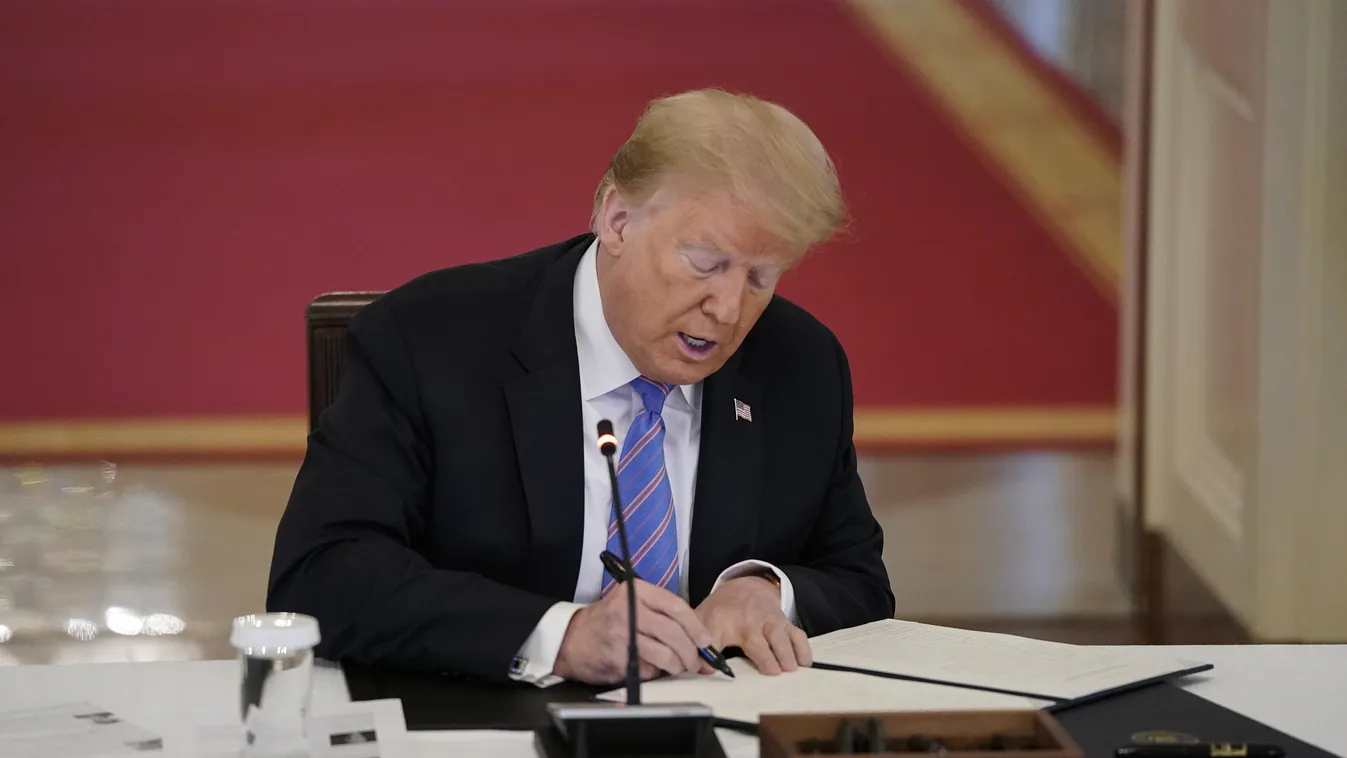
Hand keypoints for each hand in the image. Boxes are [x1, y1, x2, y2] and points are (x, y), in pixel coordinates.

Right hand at [553, 579, 715, 684]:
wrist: (570, 639)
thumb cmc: (608, 621)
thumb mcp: (632, 605)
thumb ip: (662, 616)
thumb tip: (698, 640)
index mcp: (636, 591)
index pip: (675, 606)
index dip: (695, 626)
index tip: (705, 641)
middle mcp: (628, 608)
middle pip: (672, 632)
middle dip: (690, 651)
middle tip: (697, 662)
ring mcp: (621, 634)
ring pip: (663, 653)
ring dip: (676, 665)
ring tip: (677, 667)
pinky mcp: (616, 657)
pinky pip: (647, 668)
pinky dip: (654, 672)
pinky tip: (648, 667)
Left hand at [696, 575, 811, 674]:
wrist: (745, 589)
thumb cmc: (722, 613)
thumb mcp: (703, 623)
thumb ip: (699, 647)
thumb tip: (702, 671)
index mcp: (721, 622)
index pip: (713, 637)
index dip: (712, 652)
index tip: (710, 669)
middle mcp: (748, 621)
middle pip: (756, 640)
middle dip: (765, 655)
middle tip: (774, 672)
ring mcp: (769, 621)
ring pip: (779, 635)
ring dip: (786, 652)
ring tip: (791, 670)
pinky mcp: (785, 622)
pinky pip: (796, 634)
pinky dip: (802, 648)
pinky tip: (805, 663)